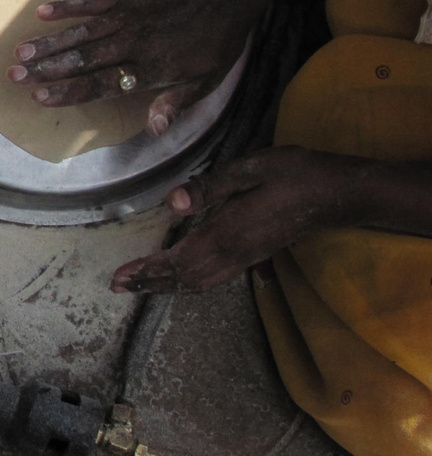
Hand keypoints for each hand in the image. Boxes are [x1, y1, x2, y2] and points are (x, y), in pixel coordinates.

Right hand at [6, 0, 253, 135]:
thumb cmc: (217, 42)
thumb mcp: (205, 82)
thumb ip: (174, 105)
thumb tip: (154, 131)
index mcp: (150, 69)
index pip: (102, 84)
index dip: (69, 91)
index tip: (39, 96)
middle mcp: (133, 43)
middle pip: (82, 59)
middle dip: (45, 69)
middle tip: (14, 75)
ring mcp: (127, 16)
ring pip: (81, 32)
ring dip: (49, 42)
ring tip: (19, 51)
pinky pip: (92, 2)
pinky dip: (68, 6)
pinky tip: (42, 12)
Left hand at [109, 147, 368, 293]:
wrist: (337, 193)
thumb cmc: (294, 174)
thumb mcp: (251, 169)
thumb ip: (210, 186)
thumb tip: (172, 203)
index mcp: (227, 232)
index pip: (178, 260)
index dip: (147, 270)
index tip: (120, 276)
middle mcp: (234, 252)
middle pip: (184, 278)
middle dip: (149, 282)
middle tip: (118, 286)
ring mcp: (247, 257)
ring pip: (200, 282)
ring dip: (168, 285)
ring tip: (141, 285)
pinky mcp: (255, 255)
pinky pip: (215, 279)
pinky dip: (191, 284)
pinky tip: (182, 281)